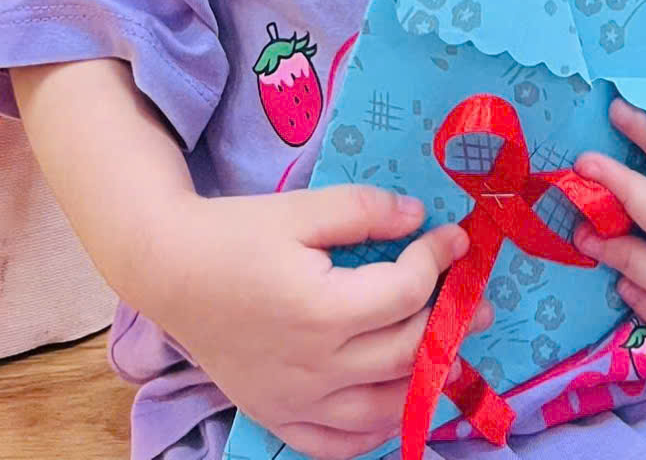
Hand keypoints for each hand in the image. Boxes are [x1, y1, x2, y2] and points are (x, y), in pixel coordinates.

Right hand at [141, 184, 489, 459]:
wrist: (170, 271)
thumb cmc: (235, 234)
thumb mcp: (299, 210)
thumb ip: (362, 210)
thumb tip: (419, 218)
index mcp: (322, 309)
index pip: (405, 291)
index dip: (438, 260)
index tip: (455, 239)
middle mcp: (316, 366)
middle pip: (405, 352)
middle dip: (450, 321)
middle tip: (475, 300)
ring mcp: (298, 402)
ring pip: (385, 410)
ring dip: (426, 383)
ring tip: (450, 355)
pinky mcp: (280, 419)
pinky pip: (342, 446)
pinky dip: (377, 431)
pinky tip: (396, 405)